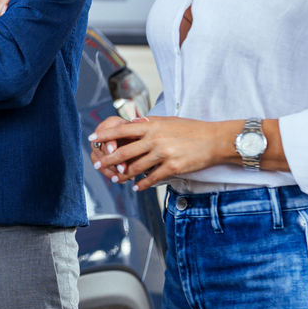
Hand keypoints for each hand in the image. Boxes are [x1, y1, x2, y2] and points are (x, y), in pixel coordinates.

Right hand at [88, 115, 136, 180]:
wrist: (142, 142)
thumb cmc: (143, 136)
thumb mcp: (142, 135)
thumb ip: (137, 137)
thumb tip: (139, 137)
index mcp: (112, 123)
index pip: (105, 131)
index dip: (109, 142)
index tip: (113, 151)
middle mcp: (102, 134)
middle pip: (100, 147)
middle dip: (111, 160)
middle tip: (122, 169)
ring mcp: (99, 146)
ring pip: (97, 159)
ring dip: (110, 170)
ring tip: (124, 177)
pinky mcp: (99, 157)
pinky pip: (100, 167)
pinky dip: (110, 174)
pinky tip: (121, 179)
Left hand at [89, 115, 228, 190]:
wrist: (215, 139)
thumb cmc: (191, 129)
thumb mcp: (168, 121)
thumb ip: (149, 123)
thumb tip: (132, 123)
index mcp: (152, 125)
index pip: (122, 129)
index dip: (105, 135)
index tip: (93, 139)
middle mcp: (155, 138)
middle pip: (125, 150)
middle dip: (109, 159)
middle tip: (98, 165)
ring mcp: (164, 153)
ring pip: (136, 167)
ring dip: (124, 175)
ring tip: (116, 179)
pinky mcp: (173, 166)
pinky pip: (153, 178)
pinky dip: (142, 184)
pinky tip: (137, 187)